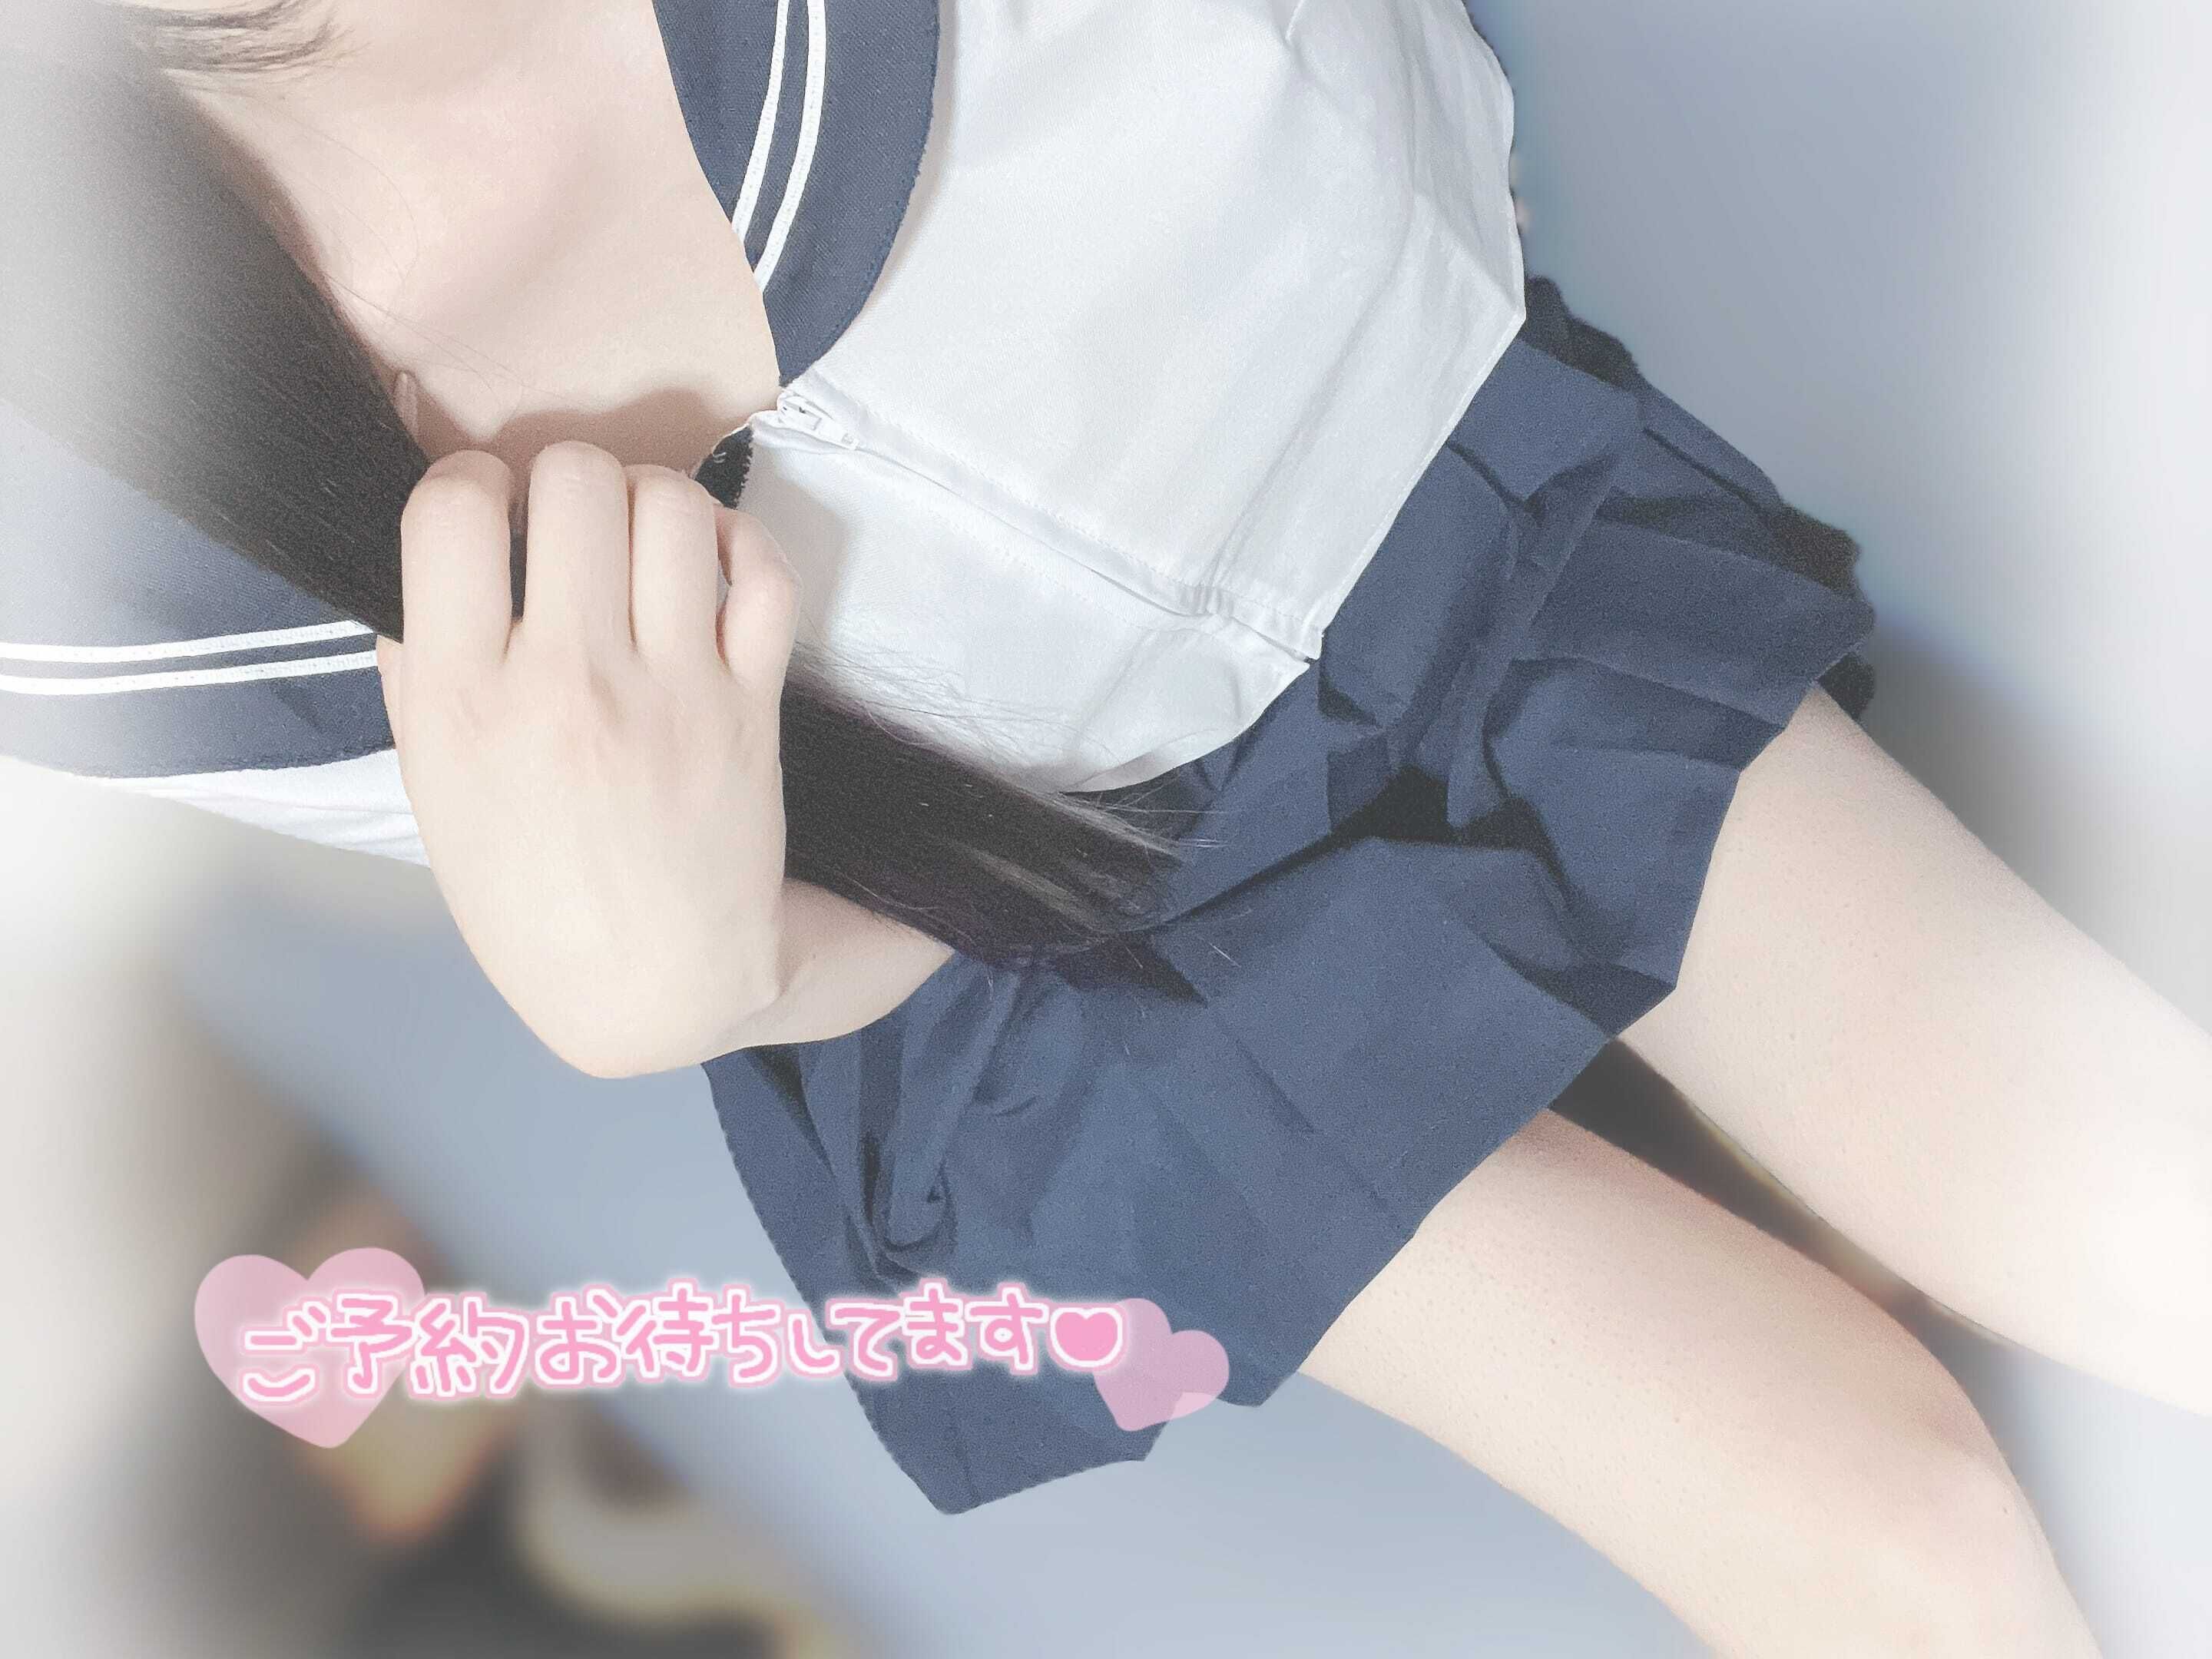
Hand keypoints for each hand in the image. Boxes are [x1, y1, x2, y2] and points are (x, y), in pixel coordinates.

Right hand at [375, 435, 801, 1076]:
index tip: (487, 515)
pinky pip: (762, 573)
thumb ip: (418, 670)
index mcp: (464, 701)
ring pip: (670, 505)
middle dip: (564, 477)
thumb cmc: (532, 894)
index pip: (451, 510)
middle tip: (567, 525)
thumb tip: (431, 552)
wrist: (655, 985)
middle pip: (573, 478)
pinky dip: (740, 544)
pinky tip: (710, 565)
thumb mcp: (434, 791)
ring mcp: (669, 689)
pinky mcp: (750, 704)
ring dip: (650, 498)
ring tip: (637, 540)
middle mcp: (567, 682)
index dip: (469, 485)